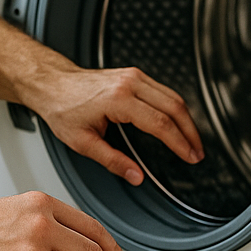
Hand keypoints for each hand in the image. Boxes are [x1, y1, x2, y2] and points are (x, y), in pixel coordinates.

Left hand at [27, 66, 203, 185]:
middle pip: (174, 106)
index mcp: (118, 100)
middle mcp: (129, 83)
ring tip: (192, 141)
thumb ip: (113, 161)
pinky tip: (178, 122)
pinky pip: (163, 90)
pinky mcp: (133, 75)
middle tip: (197, 152)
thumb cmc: (62, 108)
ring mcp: (133, 76)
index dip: (179, 142)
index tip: (190, 156)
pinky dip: (176, 107)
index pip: (160, 123)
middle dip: (190, 132)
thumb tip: (136, 176)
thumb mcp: (83, 142)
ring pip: (173, 96)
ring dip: (187, 119)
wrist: (52, 83)